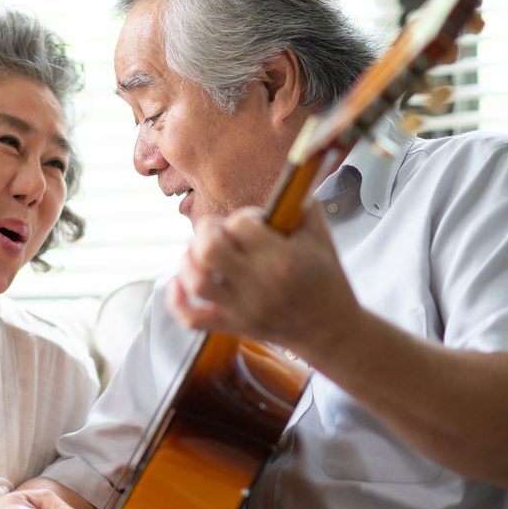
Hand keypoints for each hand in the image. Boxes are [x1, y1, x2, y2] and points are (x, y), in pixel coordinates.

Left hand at [168, 206, 356, 358]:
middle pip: (209, 249)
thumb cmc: (326, 280)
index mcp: (282, 257)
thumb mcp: (322, 238)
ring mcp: (242, 308)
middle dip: (206, 231)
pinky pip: (192, 318)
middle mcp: (259, 283)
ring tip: (199, 252)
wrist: (331, 330)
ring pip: (196, 280)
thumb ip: (303, 205)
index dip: (242, 217)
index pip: (241, 224)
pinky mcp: (232, 326)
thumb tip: (288, 177)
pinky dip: (176, 300)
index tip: (252, 225)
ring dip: (189, 259)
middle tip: (216, 232)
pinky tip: (179, 283)